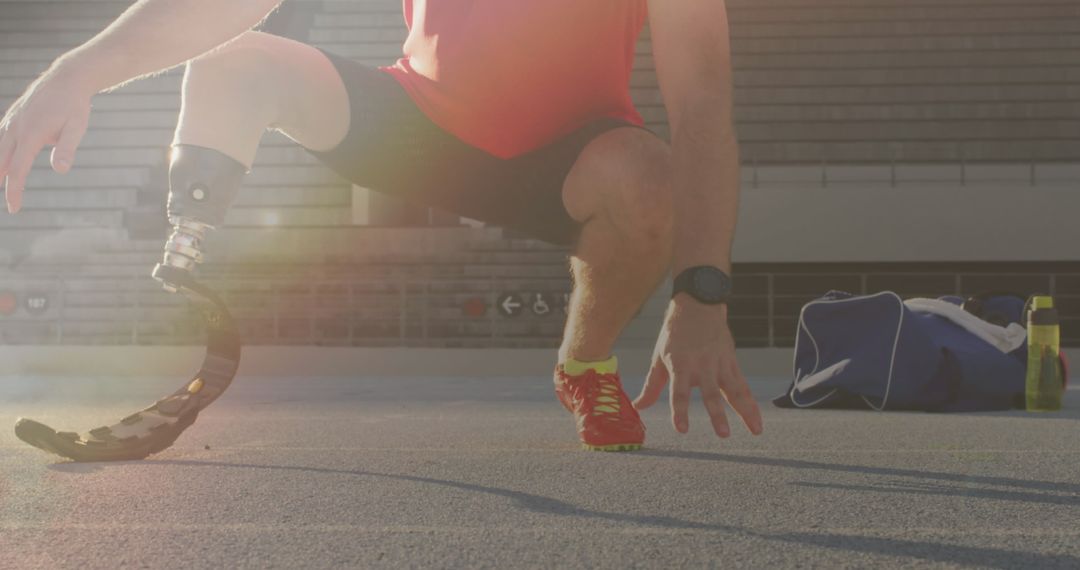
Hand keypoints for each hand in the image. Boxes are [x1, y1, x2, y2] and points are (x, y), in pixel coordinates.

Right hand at [0, 68, 92, 212]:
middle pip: (1, 163)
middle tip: (10, 205)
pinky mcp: (12, 117)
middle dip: (2, 183)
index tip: (14, 209)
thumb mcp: (77, 128)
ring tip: (1, 183)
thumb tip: (60, 170)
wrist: (67, 79)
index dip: (14, 192)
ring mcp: (11, 121)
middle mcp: (15, 128)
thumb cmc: (75, 106)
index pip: (17, 171)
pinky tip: (3, 162)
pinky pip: (0, 138)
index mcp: (31, 135)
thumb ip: (67, 148)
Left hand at [634, 297, 762, 437]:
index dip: (679, 411)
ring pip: (734, 390)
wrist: (698, 305)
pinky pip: (743, 385)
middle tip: (723, 434)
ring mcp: (720, 363)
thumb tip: (637, 407)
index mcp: (680, 365)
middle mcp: (702, 365)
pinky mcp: (732, 361)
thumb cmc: (674, 335)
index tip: (681, 429)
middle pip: (711, 394)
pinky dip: (752, 403)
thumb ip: (651, 386)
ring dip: (745, 411)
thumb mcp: (658, 358)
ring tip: (755, 431)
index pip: (678, 392)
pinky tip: (757, 421)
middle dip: (717, 415)